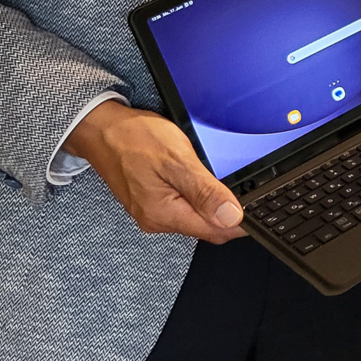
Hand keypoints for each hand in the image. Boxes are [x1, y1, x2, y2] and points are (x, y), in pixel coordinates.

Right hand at [65, 102, 245, 242]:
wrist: (101, 129)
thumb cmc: (134, 139)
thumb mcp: (177, 161)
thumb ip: (205, 192)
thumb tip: (232, 216)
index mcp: (163, 214)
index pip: (216, 231)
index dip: (242, 221)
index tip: (259, 206)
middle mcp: (156, 220)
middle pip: (208, 228)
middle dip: (230, 213)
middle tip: (247, 188)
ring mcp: (152, 212)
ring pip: (197, 218)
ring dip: (214, 205)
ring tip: (225, 181)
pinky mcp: (152, 202)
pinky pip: (184, 208)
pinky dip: (199, 199)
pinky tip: (204, 182)